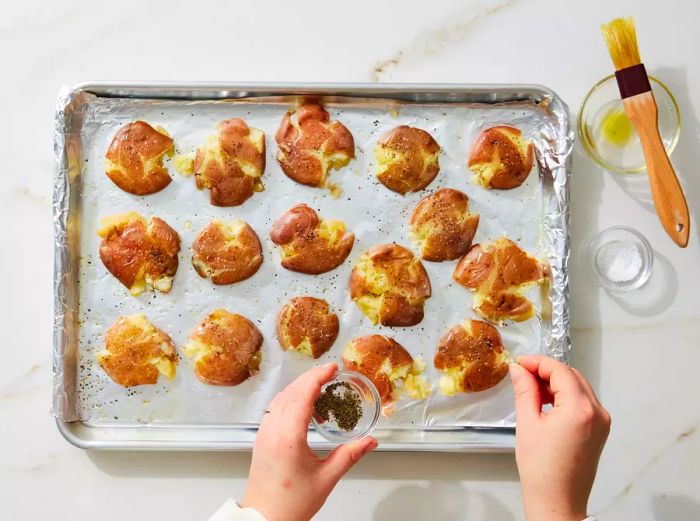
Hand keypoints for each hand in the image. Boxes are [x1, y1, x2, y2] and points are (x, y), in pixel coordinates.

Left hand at [243, 363, 376, 520]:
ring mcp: (263, 433)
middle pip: (291, 391)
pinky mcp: (261, 438)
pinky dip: (290, 398)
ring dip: (299, 386)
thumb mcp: (326, 478)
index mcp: (288, 438)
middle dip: (311, 377)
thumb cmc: (290, 504)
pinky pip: (274, 408)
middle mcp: (272, 431)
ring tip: (319, 385)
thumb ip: (349, 455)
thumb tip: (369, 442)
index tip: (332, 368)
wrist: (265, 519)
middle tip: (330, 372)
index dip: (318, 377)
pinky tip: (303, 404)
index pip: (302, 395)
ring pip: (280, 397)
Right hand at [510, 355, 610, 520]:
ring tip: (532, 389)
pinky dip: (565, 396)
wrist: (557, 501)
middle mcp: (597, 412)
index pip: (559, 370)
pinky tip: (547, 402)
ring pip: (578, 387)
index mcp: (580, 409)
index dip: (537, 362)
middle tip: (522, 373)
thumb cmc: (541, 470)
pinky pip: (583, 402)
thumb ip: (525, 391)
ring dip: (556, 383)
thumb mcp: (527, 424)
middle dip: (547, 371)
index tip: (519, 363)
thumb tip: (519, 370)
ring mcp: (602, 422)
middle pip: (572, 376)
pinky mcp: (600, 430)